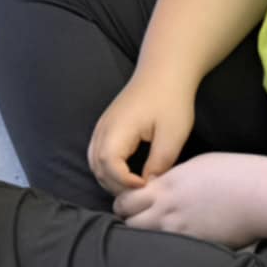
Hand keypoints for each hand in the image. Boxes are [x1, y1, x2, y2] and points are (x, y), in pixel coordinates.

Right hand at [88, 75, 196, 194]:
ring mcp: (101, 128)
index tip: (147, 186)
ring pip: (94, 162)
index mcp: (117, 130)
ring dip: (111, 179)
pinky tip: (127, 174)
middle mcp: (103, 130)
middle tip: (142, 193)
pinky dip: (107, 169)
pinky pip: (97, 154)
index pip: (109, 166)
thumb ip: (159, 163)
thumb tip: (150, 185)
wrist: (163, 73)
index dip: (125, 183)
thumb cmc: (170, 101)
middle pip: (97, 168)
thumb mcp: (172, 135)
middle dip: (117, 186)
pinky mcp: (106, 127)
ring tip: (135, 186)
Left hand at [114, 153, 266, 247]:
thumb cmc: (235, 174)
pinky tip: (175, 247)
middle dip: (129, 223)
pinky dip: (168, 249)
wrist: (263, 195)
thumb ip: (172, 180)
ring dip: (146, 239)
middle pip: (129, 223)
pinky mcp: (198, 245)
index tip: (128, 206)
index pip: (125, 200)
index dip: (123, 205)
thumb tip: (160, 189)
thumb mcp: (194, 167)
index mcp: (165, 185)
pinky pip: (172, 250)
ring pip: (147, 240)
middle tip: (136, 223)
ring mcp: (182, 230)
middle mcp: (167, 209)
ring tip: (154, 236)